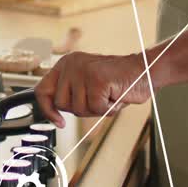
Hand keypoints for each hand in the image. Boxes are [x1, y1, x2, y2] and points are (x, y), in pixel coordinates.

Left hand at [35, 52, 152, 127]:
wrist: (145, 70)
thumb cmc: (117, 82)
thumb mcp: (86, 85)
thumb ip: (69, 93)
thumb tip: (52, 113)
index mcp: (65, 64)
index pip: (42, 90)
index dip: (47, 110)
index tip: (59, 122)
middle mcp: (71, 64)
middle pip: (62, 104)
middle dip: (81, 109)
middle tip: (99, 99)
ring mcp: (83, 70)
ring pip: (79, 108)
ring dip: (97, 109)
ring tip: (108, 95)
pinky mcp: (97, 79)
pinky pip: (96, 108)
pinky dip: (109, 108)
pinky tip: (116, 96)